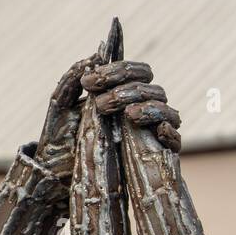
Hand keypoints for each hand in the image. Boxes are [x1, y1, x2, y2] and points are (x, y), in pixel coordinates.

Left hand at [34, 55, 182, 179]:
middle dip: (128, 90)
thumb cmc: (64, 139)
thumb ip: (70, 82)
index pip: (135, 72)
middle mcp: (141, 107)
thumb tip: (92, 57)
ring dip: (148, 107)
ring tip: (128, 114)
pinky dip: (168, 131)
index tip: (89, 82)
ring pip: (165, 109)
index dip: (117, 71)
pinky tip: (157, 130)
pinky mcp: (157, 152)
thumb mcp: (61, 109)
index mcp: (122, 94)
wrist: (64, 176)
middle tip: (100, 103)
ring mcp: (152, 129)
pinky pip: (175, 138)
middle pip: (151, 88)